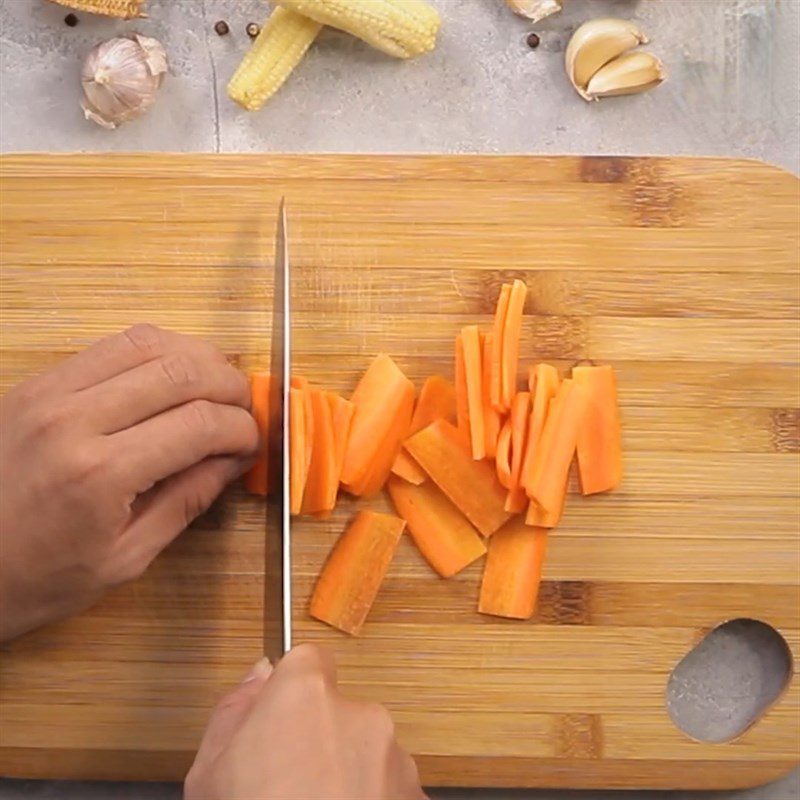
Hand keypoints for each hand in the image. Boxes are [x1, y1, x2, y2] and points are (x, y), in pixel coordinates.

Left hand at [0, 324, 258, 640]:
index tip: (252, 444)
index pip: (201, 424)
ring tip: (218, 387)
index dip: (242, 429)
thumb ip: (187, 501)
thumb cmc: (34, 577)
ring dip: (198, 358)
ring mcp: (50, 392)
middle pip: (182, 371)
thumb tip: (234, 460)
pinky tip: (172, 375)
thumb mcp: (124, 558)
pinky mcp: (37, 382)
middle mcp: (74, 419)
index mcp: (100, 474)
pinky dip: (156, 350)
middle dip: (231, 387)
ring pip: (150, 342)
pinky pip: (112, 344)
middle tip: (245, 411)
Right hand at [185, 644, 426, 799]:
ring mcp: (396, 759)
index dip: (292, 692)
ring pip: (367, 754)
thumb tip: (262, 673)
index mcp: (307, 696)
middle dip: (320, 742)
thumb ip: (235, 710)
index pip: (308, 661)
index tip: (278, 724)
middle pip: (339, 713)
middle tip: (289, 791)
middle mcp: (361, 715)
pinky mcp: (418, 796)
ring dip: (349, 778)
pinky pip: (390, 790)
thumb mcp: (209, 772)